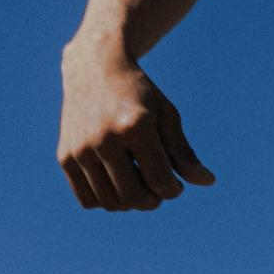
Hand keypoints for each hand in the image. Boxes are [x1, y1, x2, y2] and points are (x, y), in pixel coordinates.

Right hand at [57, 38, 214, 211]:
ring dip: (130, 202)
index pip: (160, 182)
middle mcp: (104, 139)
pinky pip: (88, 200)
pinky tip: (116, 183)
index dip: (173, 190)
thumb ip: (184, 152)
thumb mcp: (166, 116)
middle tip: (157, 188)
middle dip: (153, 200)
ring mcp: (81, 149)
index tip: (175, 183)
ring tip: (137, 182)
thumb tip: (208, 182)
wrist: (94, 70)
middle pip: (134, 198)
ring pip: (110, 203)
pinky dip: (106, 200)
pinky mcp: (65, 157)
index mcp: (135, 126)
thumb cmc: (139, 95)